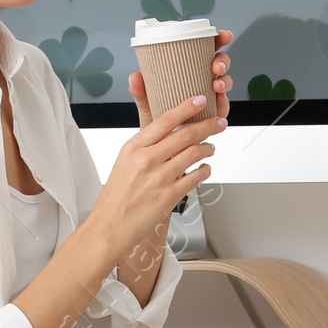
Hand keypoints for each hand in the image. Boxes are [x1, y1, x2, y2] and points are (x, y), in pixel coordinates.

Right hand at [93, 90, 224, 263]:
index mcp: (133, 147)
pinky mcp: (169, 197)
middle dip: (208, 126)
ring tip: (211, 147)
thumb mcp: (124, 162)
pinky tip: (205, 169)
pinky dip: (205, 171)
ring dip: (208, 148)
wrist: (109, 227)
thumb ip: (145, 145)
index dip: (187, 107)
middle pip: (186, 134)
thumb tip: (169, 130)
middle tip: (218, 123)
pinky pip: (196, 178)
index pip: (165, 120)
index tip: (201, 100)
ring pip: (194, 154)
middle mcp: (146, 160)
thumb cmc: (116, 196)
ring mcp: (159, 178)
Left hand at [128, 27, 232, 128]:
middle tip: (215, 67)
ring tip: (217, 85)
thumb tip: (134, 77)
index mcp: (188, 71)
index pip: (206, 50)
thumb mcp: (147, 104)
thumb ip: (141, 91)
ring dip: (225, 81)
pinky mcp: (213, 114)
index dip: (218, 39)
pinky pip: (224, 105)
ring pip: (225, 82)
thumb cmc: (157, 120)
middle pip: (220, 63)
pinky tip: (220, 100)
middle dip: (222, 61)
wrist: (161, 146)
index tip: (223, 35)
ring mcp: (209, 97)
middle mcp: (202, 81)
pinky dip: (224, 102)